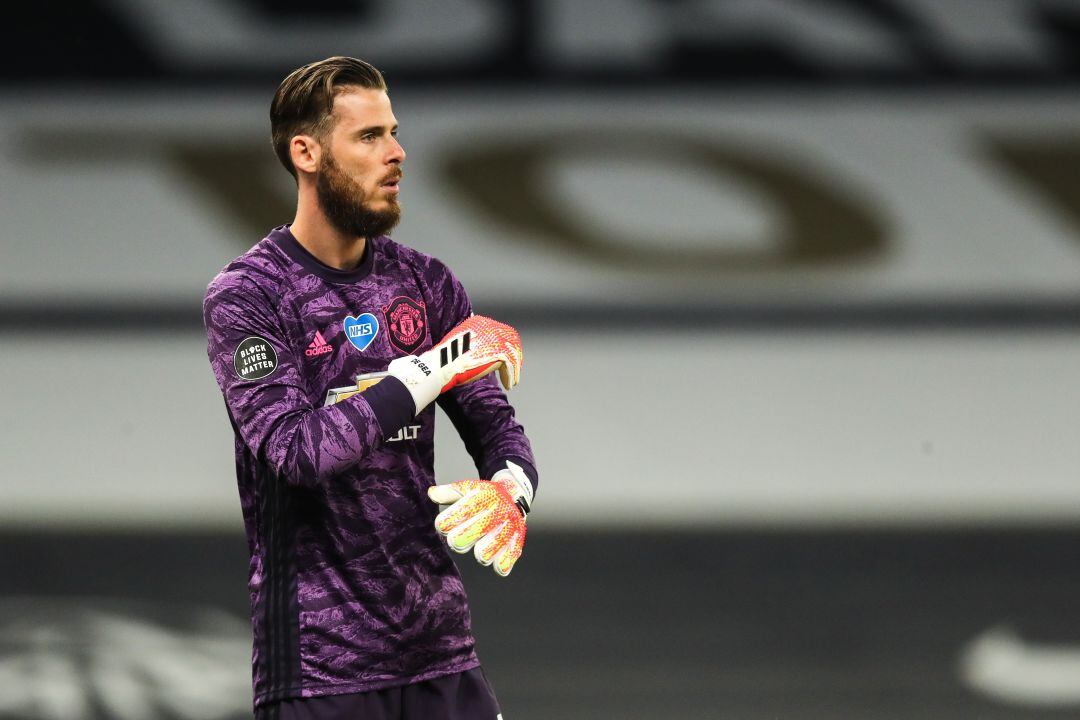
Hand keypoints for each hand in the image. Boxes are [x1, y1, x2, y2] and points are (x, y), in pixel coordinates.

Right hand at [387, 314, 522, 414]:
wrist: (441, 366)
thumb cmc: (446, 359)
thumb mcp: (460, 344)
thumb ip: (471, 342)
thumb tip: (477, 344)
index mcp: (479, 322)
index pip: (502, 331)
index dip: (507, 347)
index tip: (507, 361)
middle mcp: (488, 326)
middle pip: (511, 339)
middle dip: (515, 356)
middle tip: (513, 371)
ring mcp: (493, 339)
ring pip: (513, 352)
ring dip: (514, 368)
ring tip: (512, 380)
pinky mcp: (497, 352)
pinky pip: (510, 364)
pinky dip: (511, 375)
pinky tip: (509, 384)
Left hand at [428, 461, 532, 576]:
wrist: (516, 496)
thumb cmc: (484, 495)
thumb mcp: (468, 488)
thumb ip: (449, 493)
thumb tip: (432, 494)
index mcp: (483, 497)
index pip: (458, 515)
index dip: (445, 523)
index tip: (444, 525)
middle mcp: (498, 511)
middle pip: (468, 536)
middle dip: (457, 540)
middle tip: (456, 540)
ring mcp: (509, 527)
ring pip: (485, 554)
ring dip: (480, 554)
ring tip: (479, 549)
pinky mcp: (517, 541)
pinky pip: (507, 560)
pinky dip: (501, 564)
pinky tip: (497, 562)